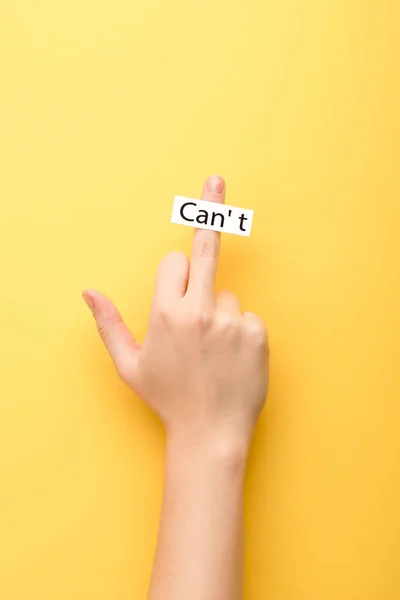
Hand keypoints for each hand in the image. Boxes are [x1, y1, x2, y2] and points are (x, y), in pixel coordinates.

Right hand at [83, 175, 268, 454]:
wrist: (210, 433)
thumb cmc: (168, 399)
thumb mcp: (129, 365)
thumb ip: (108, 323)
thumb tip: (88, 291)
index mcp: (166, 313)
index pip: (174, 262)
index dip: (174, 276)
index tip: (176, 290)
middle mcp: (200, 311)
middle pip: (207, 249)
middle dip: (209, 211)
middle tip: (215, 178)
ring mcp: (233, 321)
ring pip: (228, 296)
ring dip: (220, 313)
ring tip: (213, 352)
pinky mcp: (258, 334)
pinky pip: (248, 317)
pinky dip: (241, 331)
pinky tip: (232, 358)